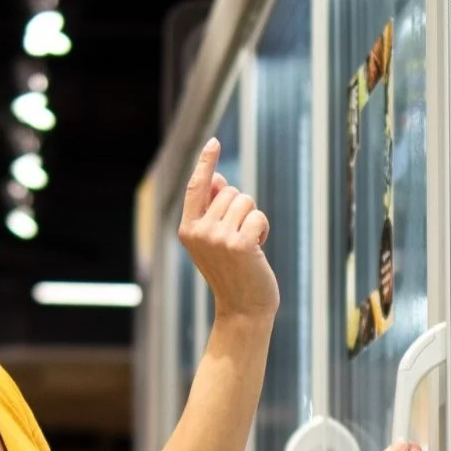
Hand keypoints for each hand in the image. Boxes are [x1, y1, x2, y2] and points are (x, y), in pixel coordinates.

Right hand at [179, 138, 278, 321]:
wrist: (243, 309)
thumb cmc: (232, 272)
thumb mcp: (216, 240)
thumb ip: (213, 210)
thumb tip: (219, 178)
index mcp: (187, 229)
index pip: (196, 187)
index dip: (206, 163)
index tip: (214, 141)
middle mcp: (198, 231)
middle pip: (230, 191)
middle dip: (241, 208)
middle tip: (239, 239)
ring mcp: (217, 238)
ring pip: (245, 201)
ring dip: (253, 219)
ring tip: (248, 246)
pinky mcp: (239, 244)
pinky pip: (258, 216)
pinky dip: (262, 228)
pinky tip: (257, 250)